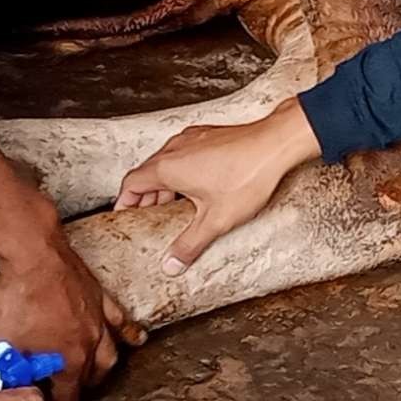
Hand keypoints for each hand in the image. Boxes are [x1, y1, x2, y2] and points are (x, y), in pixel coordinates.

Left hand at [0, 230, 134, 400]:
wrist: (34, 254)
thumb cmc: (19, 294)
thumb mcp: (3, 340)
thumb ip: (8, 365)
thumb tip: (6, 379)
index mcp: (68, 361)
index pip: (66, 397)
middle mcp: (90, 345)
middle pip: (90, 378)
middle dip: (77, 388)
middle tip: (62, 389)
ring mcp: (99, 321)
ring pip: (111, 354)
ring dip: (102, 368)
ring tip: (96, 375)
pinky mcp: (101, 298)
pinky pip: (121, 321)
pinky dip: (129, 333)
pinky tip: (137, 339)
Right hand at [116, 104, 317, 275]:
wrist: (276, 143)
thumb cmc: (247, 175)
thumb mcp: (215, 220)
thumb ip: (189, 244)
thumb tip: (170, 264)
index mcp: (167, 167)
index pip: (130, 184)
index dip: (124, 202)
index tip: (125, 216)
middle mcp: (174, 148)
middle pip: (146, 172)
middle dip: (144, 196)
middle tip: (149, 217)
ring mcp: (192, 138)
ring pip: (166, 162)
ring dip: (163, 183)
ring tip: (172, 205)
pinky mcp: (208, 135)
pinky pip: (183, 154)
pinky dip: (180, 171)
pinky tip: (197, 186)